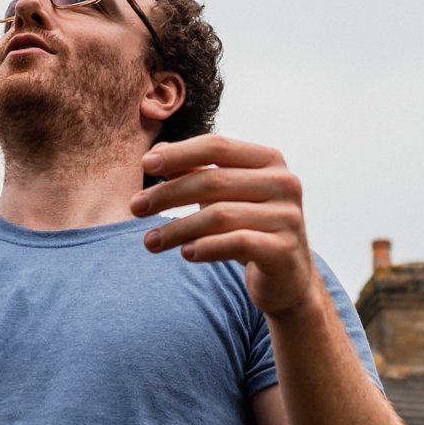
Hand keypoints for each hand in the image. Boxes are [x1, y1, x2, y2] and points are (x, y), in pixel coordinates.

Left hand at [131, 136, 324, 318]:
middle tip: (135, 207)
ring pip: (220, 215)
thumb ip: (195, 171)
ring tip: (150, 241)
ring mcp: (288, 216)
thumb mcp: (224, 196)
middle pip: (213, 181)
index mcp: (270, 160)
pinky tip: (185, 253)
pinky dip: (206, 247)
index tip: (145, 165)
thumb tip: (157, 153)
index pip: (217, 146)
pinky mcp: (284, 249)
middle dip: (168, 194)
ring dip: (177, 228)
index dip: (179, 153)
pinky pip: (237, 243)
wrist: (288, 278)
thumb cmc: (250, 228)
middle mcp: (284, 182)